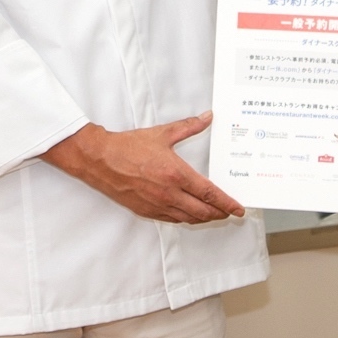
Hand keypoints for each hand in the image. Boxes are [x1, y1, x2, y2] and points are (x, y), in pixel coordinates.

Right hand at [41, 114, 244, 223]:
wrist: (98, 160)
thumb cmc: (128, 147)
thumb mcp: (162, 134)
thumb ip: (189, 126)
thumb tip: (207, 117)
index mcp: (176, 174)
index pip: (210, 194)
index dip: (227, 203)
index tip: (239, 208)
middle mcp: (169, 193)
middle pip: (203, 211)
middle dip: (220, 213)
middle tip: (230, 212)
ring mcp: (157, 205)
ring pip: (188, 219)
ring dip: (204, 218)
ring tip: (214, 214)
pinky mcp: (145, 211)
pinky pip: (172, 220)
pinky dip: (185, 219)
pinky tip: (190, 215)